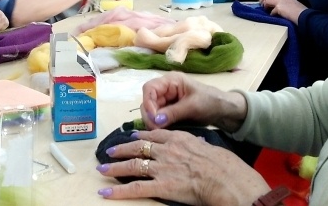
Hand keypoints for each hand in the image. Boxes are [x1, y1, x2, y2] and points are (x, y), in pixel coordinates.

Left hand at [97, 129, 270, 204]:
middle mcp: (166, 150)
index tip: (133, 135)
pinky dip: (119, 192)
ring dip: (115, 168)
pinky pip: (136, 188)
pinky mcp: (161, 185)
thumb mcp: (207, 146)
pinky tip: (106, 193)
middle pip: (138, 147)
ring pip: (133, 165)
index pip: (154, 134)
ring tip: (103, 169)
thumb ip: (195, 144)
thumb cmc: (223, 164)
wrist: (224, 177)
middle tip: (111, 151)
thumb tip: (195, 144)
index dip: (141, 135)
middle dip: (122, 149)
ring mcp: (162, 167)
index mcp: (178, 139)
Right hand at [140, 72, 246, 132]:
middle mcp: (165, 89)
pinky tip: (164, 132)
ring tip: (161, 132)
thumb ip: (173, 112)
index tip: (154, 118)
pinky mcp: (169, 111)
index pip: (150, 88)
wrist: (224, 110)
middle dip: (150, 115)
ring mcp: (166, 101)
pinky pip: (158, 118)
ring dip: (154, 122)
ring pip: (151, 112)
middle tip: (156, 130)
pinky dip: (159, 126)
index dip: (148, 103)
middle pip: (148, 101)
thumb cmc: (210, 101)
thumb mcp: (193, 106)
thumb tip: (155, 120)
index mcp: (171, 81)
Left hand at [262, 0, 306, 23]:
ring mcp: (280, 2)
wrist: (303, 15)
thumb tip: (284, 10)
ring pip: (267, 1)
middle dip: (266, 1)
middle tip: (266, 7)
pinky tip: (274, 17)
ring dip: (266, 6)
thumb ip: (288, 5)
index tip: (272, 4)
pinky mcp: (278, 8)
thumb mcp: (294, 5)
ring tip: (267, 11)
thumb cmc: (302, 12)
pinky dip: (272, 14)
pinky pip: (271, 11)